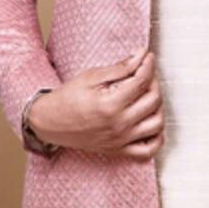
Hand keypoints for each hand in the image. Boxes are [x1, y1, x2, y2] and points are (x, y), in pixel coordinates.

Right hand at [27, 47, 164, 159]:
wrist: (49, 123)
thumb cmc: (67, 98)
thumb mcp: (91, 77)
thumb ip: (120, 68)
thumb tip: (141, 56)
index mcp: (110, 104)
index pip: (142, 81)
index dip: (148, 65)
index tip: (148, 57)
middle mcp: (118, 124)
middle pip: (154, 101)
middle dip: (154, 83)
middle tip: (145, 76)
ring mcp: (120, 140)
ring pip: (157, 124)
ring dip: (158, 108)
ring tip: (147, 97)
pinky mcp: (118, 151)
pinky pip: (148, 151)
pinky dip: (156, 138)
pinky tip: (150, 123)